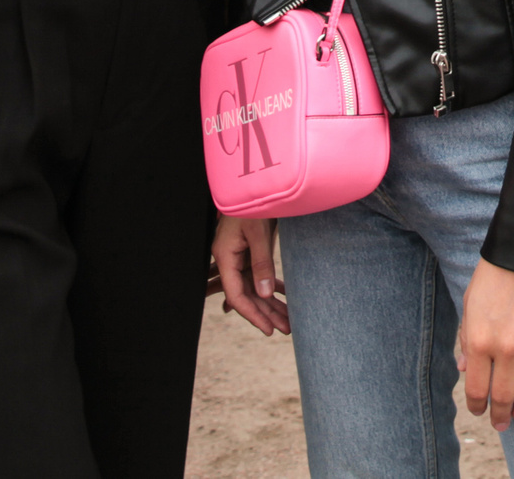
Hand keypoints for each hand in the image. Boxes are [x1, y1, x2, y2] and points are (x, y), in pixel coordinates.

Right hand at [214, 215, 289, 335]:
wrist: (252, 184)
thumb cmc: (252, 203)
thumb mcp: (258, 233)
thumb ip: (261, 262)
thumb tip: (264, 293)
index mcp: (225, 257)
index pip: (236, 294)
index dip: (252, 314)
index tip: (268, 329)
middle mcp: (229, 260)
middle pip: (247, 295)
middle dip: (266, 313)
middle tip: (286, 330)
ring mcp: (239, 257)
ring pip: (254, 288)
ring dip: (270, 304)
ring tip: (288, 321)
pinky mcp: (249, 252)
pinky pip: (259, 276)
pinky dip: (272, 288)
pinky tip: (285, 298)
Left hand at [456, 259, 513, 427]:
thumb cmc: (494, 275)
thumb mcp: (469, 304)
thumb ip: (467, 339)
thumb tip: (465, 369)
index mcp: (479, 340)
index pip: (477, 389)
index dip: (477, 406)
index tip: (479, 411)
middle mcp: (506, 348)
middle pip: (503, 396)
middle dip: (500, 415)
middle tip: (501, 424)